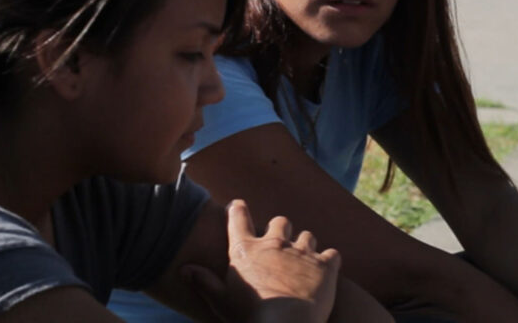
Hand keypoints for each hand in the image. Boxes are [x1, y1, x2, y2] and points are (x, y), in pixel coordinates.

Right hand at [183, 199, 340, 322]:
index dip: (237, 210)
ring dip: (305, 246)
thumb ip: (204, 282)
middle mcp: (275, 244)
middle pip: (280, 222)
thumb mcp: (221, 301)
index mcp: (247, 251)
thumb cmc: (249, 316)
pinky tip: (326, 271)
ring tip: (303, 261)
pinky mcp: (325, 265)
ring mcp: (302, 252)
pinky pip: (331, 254)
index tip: (237, 206)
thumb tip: (185, 270)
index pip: (238, 218)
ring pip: (307, 236)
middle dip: (280, 230)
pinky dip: (329, 261)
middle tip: (279, 244)